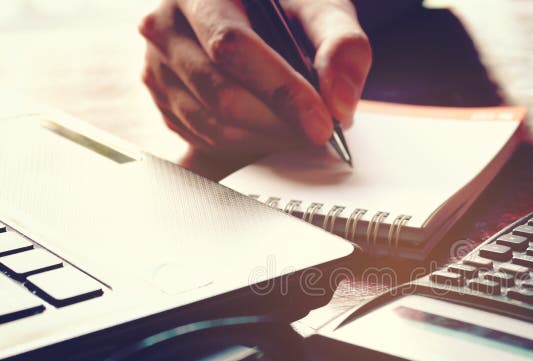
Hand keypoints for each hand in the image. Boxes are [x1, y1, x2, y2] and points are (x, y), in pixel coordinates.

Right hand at [139, 0, 370, 155]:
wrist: (255, 17)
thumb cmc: (288, 10)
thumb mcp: (323, 11)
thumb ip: (343, 45)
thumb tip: (339, 102)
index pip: (233, 46)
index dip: (282, 91)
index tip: (322, 124)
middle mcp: (165, 22)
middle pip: (221, 94)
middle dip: (280, 123)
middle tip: (319, 132)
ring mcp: (156, 63)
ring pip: (213, 124)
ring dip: (267, 138)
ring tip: (301, 128)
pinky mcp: (161, 97)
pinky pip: (205, 138)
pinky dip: (248, 143)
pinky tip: (274, 128)